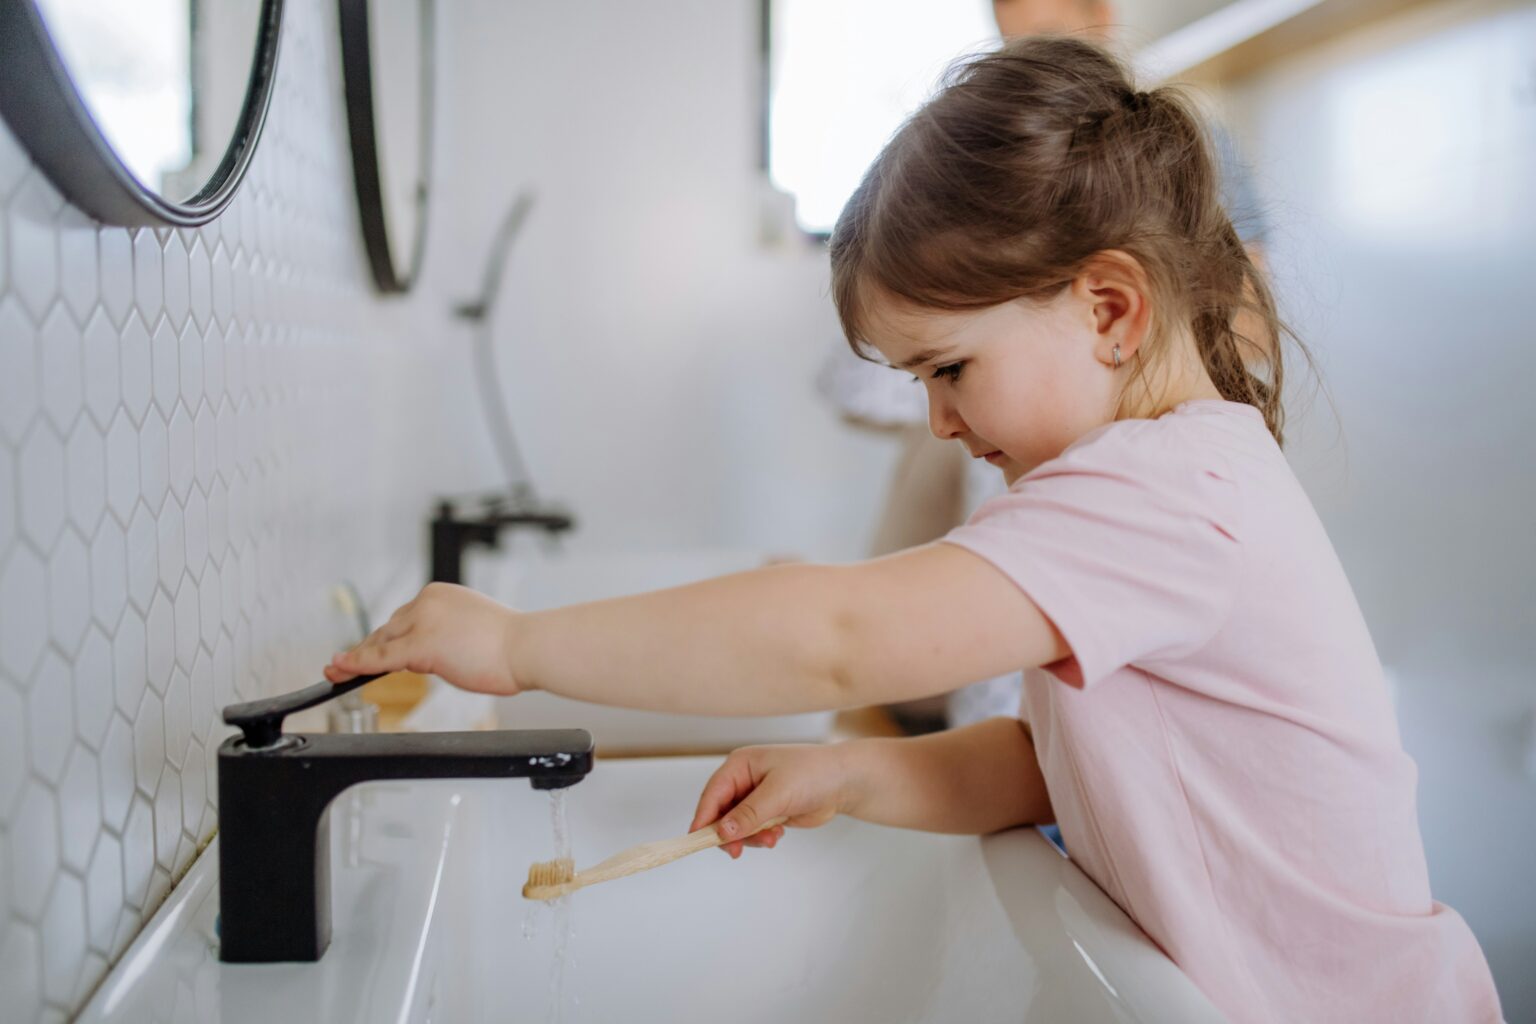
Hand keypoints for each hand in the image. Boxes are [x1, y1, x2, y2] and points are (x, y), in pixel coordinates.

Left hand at [324, 582, 524, 695]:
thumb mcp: (475, 631)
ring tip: (336, 671)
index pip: (406, 618)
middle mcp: (428, 602)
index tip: (372, 649)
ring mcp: (422, 621)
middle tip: (344, 665)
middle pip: (389, 629)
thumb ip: (449, 636)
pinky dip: (356, 664)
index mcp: (442, 595)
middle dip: (367, 649)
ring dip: (357, 658)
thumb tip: (434, 654)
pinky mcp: (420, 645)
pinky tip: (340, 669)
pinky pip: (381, 658)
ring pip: (381, 643)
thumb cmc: (515, 645)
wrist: (528, 647)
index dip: (387, 638)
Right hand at [689, 743, 860, 858]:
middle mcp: (744, 780)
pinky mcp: (768, 811)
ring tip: (771, 838)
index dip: (703, 817)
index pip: (713, 793)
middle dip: (730, 833)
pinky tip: (777, 834)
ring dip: (751, 837)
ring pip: (737, 826)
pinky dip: (761, 837)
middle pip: (721, 813)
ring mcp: (756, 797)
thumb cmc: (813, 774)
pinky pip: (753, 830)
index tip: (697, 840)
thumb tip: (722, 832)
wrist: (844, 782)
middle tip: (736, 852)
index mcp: (741, 765)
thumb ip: (748, 814)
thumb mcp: (778, 793)